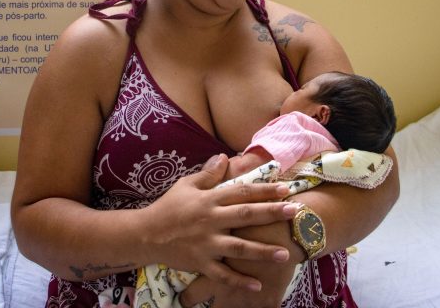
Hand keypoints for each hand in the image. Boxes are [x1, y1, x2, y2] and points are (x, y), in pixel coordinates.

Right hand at [143, 154, 300, 291]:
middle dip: (271, 213)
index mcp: (208, 199)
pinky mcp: (200, 263)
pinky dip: (239, 280)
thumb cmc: (168, 207)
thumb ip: (208, 173)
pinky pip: (222, 274)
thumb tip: (225, 157)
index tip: (285, 188)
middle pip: (245, 215)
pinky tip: (258, 283)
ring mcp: (206, 244)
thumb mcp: (186, 185)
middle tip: (295, 211)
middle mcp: (210, 220)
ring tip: (285, 253)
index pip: (241, 192)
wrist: (145, 234)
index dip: (264, 189)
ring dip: (262, 251)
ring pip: (239, 248)